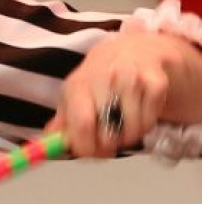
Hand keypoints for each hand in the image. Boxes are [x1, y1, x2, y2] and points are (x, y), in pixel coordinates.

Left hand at [52, 30, 177, 157]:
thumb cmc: (99, 80)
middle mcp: (105, 77)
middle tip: (108, 138)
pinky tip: (139, 112)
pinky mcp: (156, 82)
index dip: (86, 149)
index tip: (89, 153)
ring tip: (123, 122)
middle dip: (107, 146)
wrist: (134, 50)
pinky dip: (146, 124)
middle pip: (108, 135)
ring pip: (132, 132)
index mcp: (78, 84)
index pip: (82, 125)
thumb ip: (61, 125)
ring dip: (128, 136)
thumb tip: (48, 148)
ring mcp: (132, 78)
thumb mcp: (74, 96)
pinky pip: (151, 122)